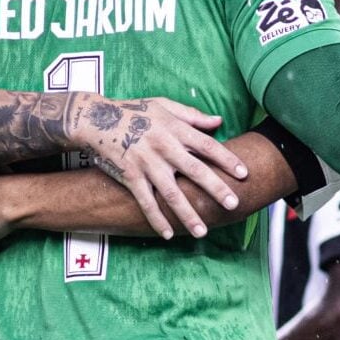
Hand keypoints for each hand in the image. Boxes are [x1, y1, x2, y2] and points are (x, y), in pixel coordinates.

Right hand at [59, 97, 248, 239]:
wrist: (95, 118)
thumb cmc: (134, 110)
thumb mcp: (164, 105)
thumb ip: (192, 115)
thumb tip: (219, 121)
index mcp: (175, 128)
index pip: (207, 145)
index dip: (226, 159)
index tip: (244, 174)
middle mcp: (163, 146)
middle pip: (195, 170)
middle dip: (215, 188)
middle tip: (233, 204)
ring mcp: (146, 163)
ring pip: (171, 192)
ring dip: (187, 214)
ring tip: (202, 232)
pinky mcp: (130, 176)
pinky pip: (146, 201)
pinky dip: (156, 218)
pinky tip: (168, 234)